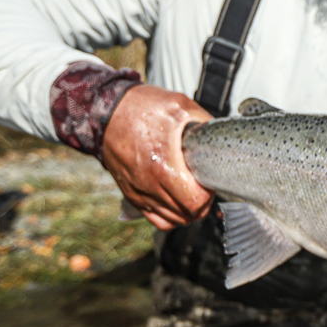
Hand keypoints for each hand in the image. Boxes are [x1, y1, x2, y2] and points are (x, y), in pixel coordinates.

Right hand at [100, 84, 213, 229]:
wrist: (105, 111)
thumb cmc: (140, 108)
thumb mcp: (180, 106)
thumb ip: (205, 122)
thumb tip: (221, 133)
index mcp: (163, 167)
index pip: (195, 202)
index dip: (209, 194)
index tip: (210, 180)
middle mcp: (149, 185)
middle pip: (187, 214)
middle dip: (202, 204)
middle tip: (205, 186)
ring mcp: (138, 192)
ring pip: (172, 220)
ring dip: (188, 212)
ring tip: (194, 193)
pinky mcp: (131, 193)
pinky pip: (155, 218)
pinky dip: (170, 215)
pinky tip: (178, 201)